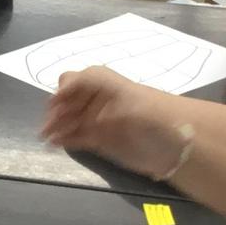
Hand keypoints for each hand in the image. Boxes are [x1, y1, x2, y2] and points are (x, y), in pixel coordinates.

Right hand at [38, 66, 191, 179]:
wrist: (178, 141)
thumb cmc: (149, 113)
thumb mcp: (120, 96)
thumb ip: (89, 96)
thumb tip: (64, 103)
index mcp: (101, 81)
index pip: (70, 82)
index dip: (60, 94)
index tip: (53, 109)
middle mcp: (97, 98)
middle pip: (67, 102)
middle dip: (56, 112)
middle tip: (47, 128)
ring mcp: (99, 120)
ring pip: (69, 120)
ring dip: (57, 126)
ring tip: (47, 138)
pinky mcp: (102, 140)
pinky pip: (77, 136)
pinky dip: (66, 138)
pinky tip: (56, 143)